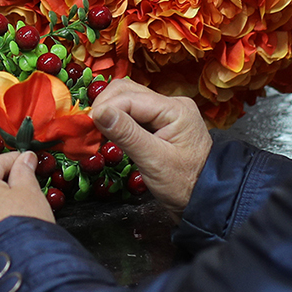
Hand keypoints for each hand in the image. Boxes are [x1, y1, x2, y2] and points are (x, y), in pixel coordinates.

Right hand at [90, 79, 212, 210]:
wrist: (206, 199)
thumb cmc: (184, 184)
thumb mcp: (154, 161)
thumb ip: (127, 134)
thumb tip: (98, 112)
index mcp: (175, 108)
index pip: (129, 97)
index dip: (105, 109)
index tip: (85, 127)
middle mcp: (171, 104)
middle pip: (127, 91)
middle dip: (105, 107)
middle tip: (89, 130)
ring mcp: (166, 112)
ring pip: (127, 100)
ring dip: (109, 113)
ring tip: (97, 133)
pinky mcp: (160, 122)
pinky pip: (133, 113)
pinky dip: (118, 120)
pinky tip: (110, 134)